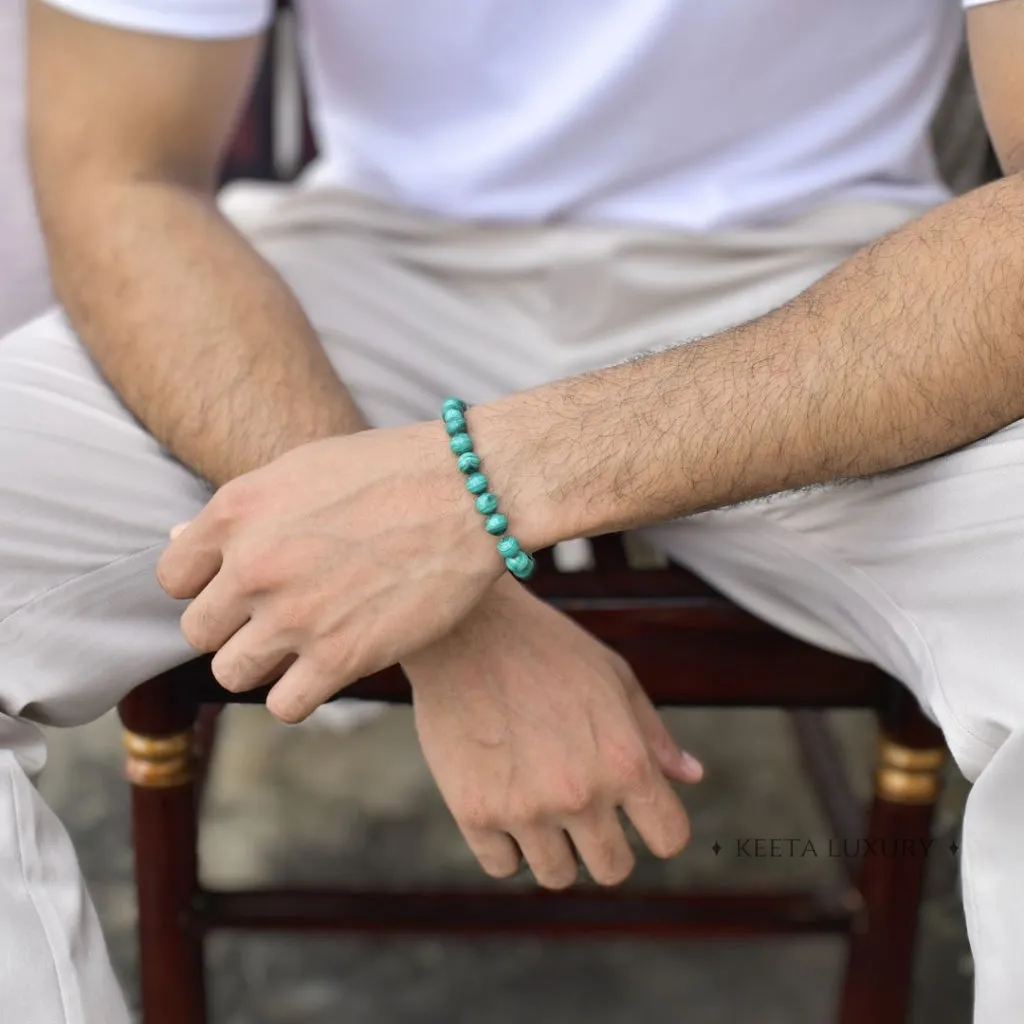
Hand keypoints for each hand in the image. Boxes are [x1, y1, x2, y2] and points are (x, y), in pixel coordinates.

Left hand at [156, 424, 501, 721]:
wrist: (470, 491)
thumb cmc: (392, 471)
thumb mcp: (302, 468)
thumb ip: (241, 511)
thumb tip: (180, 540)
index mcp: (237, 511)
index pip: (172, 578)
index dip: (204, 586)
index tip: (239, 587)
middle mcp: (254, 565)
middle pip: (198, 631)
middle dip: (233, 627)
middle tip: (276, 616)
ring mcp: (295, 615)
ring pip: (233, 672)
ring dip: (261, 664)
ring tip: (300, 645)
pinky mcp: (341, 657)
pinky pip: (285, 706)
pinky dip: (299, 695)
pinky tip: (325, 670)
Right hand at [404, 577, 702, 888]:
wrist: (464, 628)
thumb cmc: (546, 647)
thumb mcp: (614, 676)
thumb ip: (653, 734)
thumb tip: (691, 777)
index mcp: (625, 761)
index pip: (668, 838)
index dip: (657, 826)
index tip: (636, 813)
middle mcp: (580, 794)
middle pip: (613, 869)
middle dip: (604, 844)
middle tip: (581, 811)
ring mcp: (525, 809)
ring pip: (557, 876)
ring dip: (554, 848)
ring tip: (538, 802)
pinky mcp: (473, 813)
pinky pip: (502, 866)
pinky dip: (505, 845)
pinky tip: (503, 803)